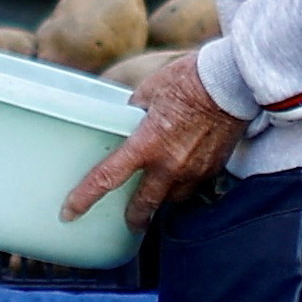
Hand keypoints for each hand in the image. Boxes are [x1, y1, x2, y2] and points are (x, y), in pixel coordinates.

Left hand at [66, 45, 243, 226]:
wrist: (232, 82)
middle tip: (130, 222)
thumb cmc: (189, 79)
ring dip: (163, 198)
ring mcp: (193, 170)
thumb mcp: (149, 90)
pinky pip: (194, 185)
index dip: (84, 198)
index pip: (107, 178)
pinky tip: (184, 171)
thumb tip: (130, 116)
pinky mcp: (213, 168)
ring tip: (159, 191)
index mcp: (146, 144)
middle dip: (134, 218)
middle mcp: (169, 165)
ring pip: (172, 199)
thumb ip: (136, 110)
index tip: (69, 212)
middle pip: (144, 206)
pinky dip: (185, 182)